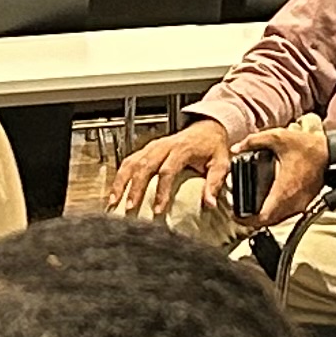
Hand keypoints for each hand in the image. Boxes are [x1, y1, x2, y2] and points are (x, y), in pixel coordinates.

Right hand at [107, 119, 232, 218]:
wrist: (207, 127)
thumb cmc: (212, 146)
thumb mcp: (221, 163)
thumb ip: (214, 183)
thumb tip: (210, 203)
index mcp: (181, 149)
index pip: (167, 170)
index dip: (161, 191)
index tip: (158, 209)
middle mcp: (163, 146)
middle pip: (144, 167)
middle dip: (135, 188)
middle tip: (129, 208)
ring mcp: (152, 147)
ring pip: (132, 162)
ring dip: (121, 182)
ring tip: (113, 202)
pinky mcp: (146, 150)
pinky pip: (129, 161)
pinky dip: (119, 176)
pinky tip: (114, 192)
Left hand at [237, 121, 332, 228]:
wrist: (331, 153)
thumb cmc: (308, 147)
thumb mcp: (278, 137)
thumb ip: (254, 141)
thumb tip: (236, 148)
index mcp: (283, 190)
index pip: (263, 218)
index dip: (247, 221)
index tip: (237, 216)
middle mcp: (292, 202)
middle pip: (269, 222)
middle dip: (253, 220)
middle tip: (241, 213)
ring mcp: (300, 204)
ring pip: (279, 220)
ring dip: (265, 217)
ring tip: (252, 209)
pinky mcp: (305, 202)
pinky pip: (288, 214)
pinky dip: (276, 212)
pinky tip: (270, 202)